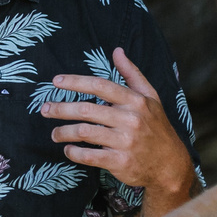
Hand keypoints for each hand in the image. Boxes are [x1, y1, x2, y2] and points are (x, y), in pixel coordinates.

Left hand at [37, 46, 192, 199]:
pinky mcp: (121, 162)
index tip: (56, 81)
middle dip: (60, 109)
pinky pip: (90, 156)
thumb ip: (132, 73)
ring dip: (64, 132)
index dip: (76, 82)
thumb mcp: (150, 97)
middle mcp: (130, 119)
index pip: (100, 86)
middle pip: (86, 110)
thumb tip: (117, 50)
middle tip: (45, 109)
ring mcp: (125, 142)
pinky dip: (74, 153)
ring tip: (54, 133)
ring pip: (85, 132)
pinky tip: (68, 150)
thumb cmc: (157, 127)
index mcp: (135, 101)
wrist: (171, 165)